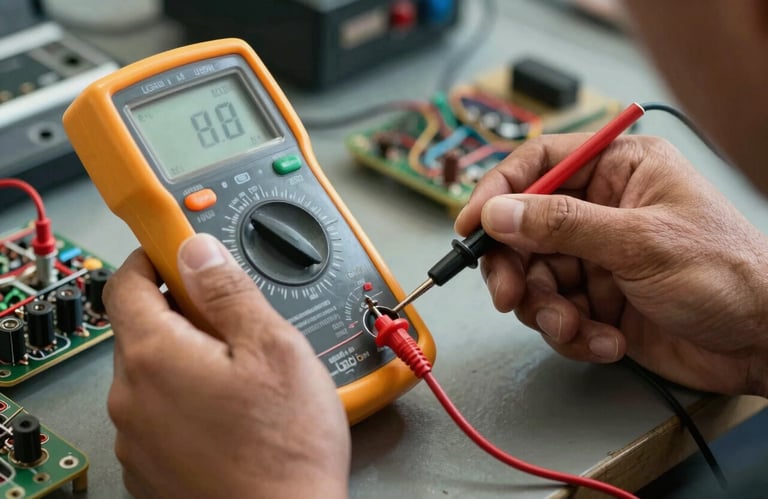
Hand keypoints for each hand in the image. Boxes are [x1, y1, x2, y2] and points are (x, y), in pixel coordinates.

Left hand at [105, 234, 349, 497]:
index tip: (174, 247)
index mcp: (155, 356)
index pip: (127, 282)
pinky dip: (186, 400)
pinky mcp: (152, 468)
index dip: (152, 256)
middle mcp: (133, 398)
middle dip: (183, 312)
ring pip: (154, 374)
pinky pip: (160, 415)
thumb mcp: (273, 348)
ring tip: (244, 375)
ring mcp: (138, 437)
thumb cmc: (284, 449)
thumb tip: (198, 253)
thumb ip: (229, 292)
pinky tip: (232, 412)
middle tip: (233, 320)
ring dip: (188, 359)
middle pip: (142, 328)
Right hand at [455, 134, 767, 395]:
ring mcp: (596, 257)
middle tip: (511, 296)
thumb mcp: (639, 242)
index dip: (498, 191)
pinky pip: (556, 313)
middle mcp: (599, 210)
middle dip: (515, 268)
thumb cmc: (727, 274)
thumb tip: (499, 212)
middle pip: (524, 229)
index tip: (469, 225)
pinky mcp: (596, 300)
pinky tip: (607, 341)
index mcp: (617, 170)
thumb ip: (562, 225)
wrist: (764, 344)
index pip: (538, 164)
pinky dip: (572, 334)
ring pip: (534, 278)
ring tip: (576, 327)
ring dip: (547, 310)